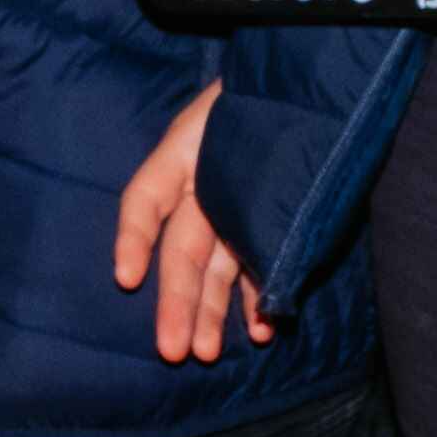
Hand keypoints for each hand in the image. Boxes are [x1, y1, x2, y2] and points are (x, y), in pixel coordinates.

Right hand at [109, 86, 272, 364]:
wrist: (310, 84)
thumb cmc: (270, 93)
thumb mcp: (245, 112)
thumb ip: (244, 157)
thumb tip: (257, 219)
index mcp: (185, 153)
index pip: (146, 199)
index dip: (133, 238)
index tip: (126, 277)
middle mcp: (201, 188)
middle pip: (181, 250)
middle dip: (176, 301)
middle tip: (172, 350)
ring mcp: (231, 211)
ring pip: (212, 269)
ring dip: (208, 312)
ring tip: (204, 352)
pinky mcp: (262, 226)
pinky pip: (253, 268)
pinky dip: (256, 299)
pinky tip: (259, 329)